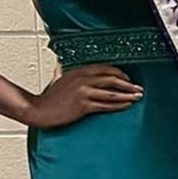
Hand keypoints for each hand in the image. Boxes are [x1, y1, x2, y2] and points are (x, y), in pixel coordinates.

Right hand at [23, 63, 142, 127]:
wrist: (38, 110)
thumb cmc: (47, 98)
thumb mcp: (56, 80)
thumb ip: (60, 72)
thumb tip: (59, 67)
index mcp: (78, 71)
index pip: (104, 68)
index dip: (118, 73)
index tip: (127, 78)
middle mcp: (83, 80)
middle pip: (111, 79)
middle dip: (127, 84)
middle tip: (139, 88)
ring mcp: (84, 92)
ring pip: (111, 92)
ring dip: (127, 94)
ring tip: (137, 96)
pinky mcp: (84, 105)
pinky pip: (106, 105)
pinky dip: (118, 105)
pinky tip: (126, 105)